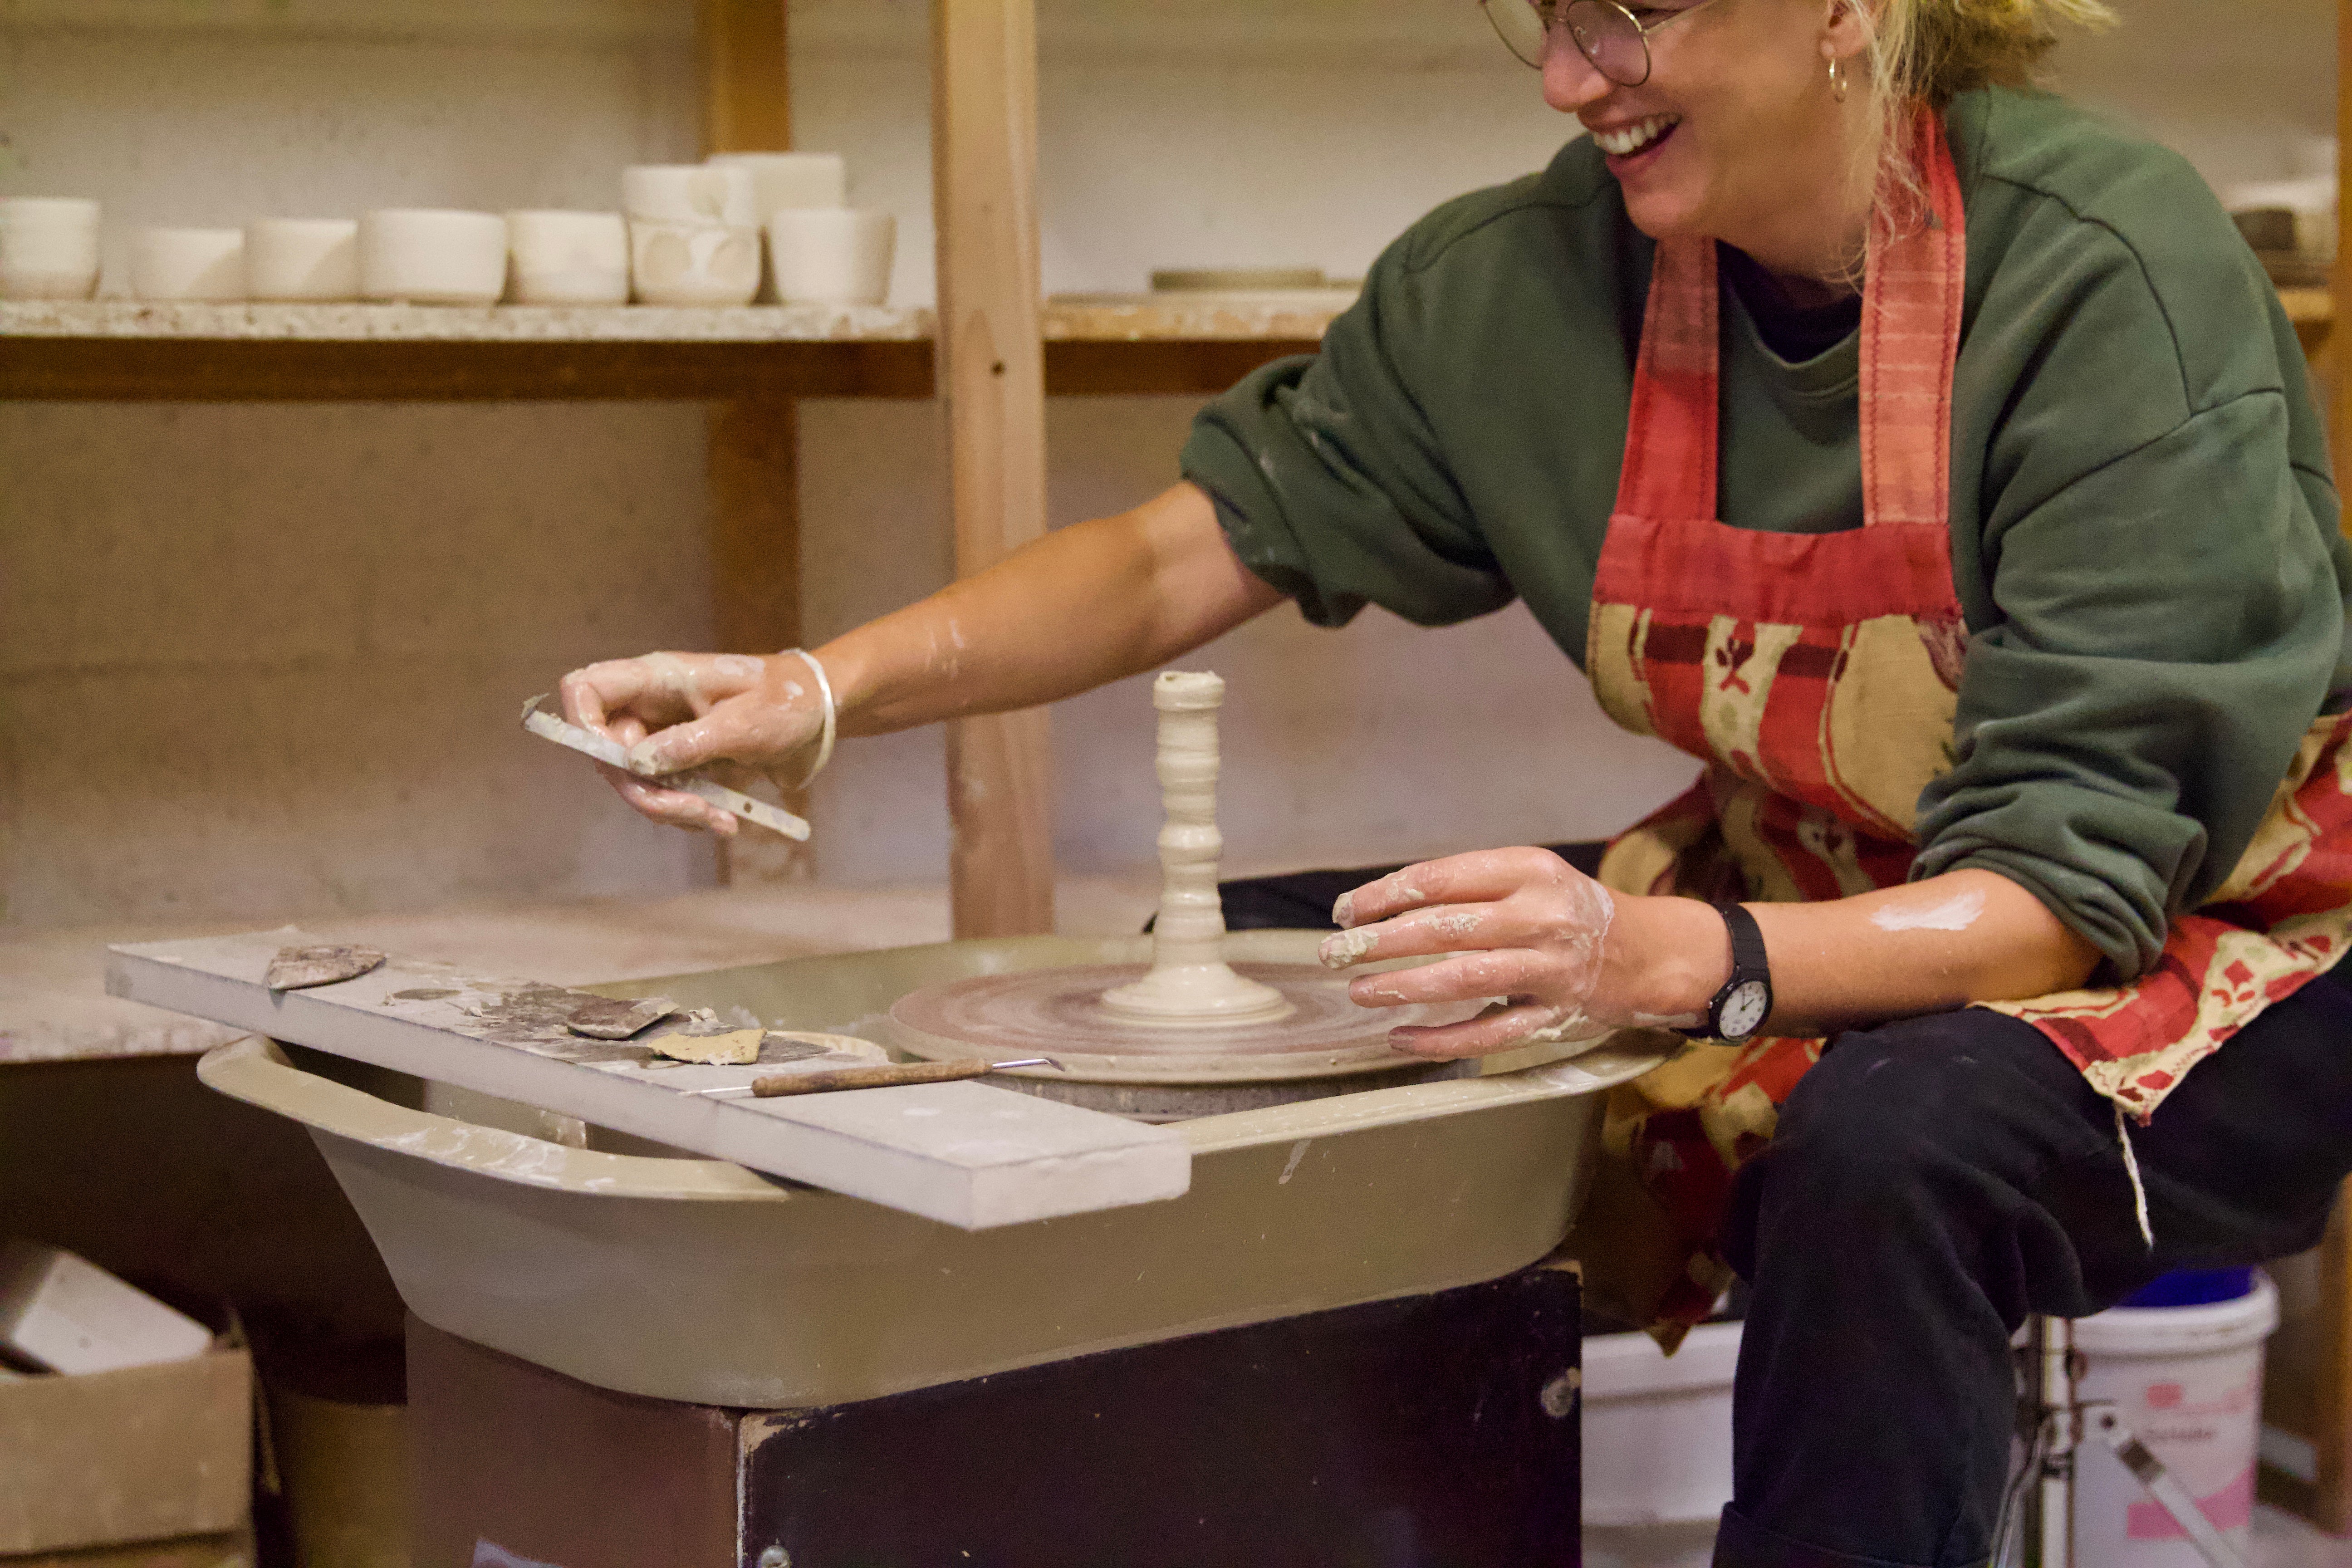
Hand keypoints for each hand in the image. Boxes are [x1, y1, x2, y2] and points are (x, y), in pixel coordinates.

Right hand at [558, 651, 824, 834]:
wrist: (819, 714)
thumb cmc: (785, 702)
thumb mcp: (743, 724)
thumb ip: (689, 742)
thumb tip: (637, 764)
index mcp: (656, 679)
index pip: (585, 689)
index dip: (582, 727)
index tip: (618, 765)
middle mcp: (649, 707)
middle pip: (606, 754)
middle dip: (644, 791)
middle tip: (696, 810)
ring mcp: (660, 735)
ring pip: (633, 783)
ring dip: (670, 810)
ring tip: (721, 821)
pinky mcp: (678, 761)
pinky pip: (661, 794)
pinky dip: (686, 813)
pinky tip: (723, 819)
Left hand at [1316, 848, 1727, 1057]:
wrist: (1650, 952)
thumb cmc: (1571, 910)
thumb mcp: (1530, 877)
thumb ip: (1470, 885)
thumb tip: (1385, 904)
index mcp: (1529, 871)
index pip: (1441, 878)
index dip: (1384, 895)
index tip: (1345, 910)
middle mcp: (1541, 916)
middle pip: (1445, 927)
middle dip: (1380, 941)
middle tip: (1334, 953)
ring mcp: (1549, 969)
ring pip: (1464, 979)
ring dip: (1403, 986)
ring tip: (1360, 991)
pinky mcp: (1555, 1015)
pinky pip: (1489, 1032)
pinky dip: (1441, 1038)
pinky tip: (1401, 1037)